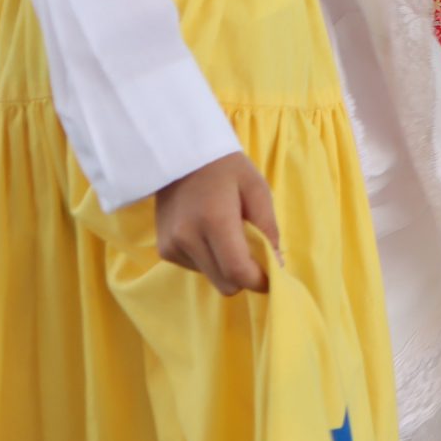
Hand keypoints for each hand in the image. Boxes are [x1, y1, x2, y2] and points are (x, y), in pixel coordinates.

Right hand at [154, 152, 278, 296]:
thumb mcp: (257, 190)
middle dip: (245, 276)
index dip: (260, 281)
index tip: (274, 276)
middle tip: (256, 254)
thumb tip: (277, 266)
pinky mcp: (163, 250)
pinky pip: (198, 268)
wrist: (180, 157)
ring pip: (212, 277)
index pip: (237, 270)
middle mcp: (187, 238)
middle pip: (225, 283)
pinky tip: (209, 233)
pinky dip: (210, 259)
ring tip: (228, 233)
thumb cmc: (227, 170)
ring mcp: (171, 246)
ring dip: (226, 266)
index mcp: (214, 220)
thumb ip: (268, 229)